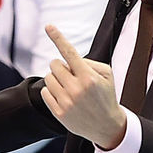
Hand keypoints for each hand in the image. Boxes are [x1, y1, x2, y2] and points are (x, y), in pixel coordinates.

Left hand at [41, 25, 126, 149]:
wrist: (107, 126)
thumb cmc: (106, 96)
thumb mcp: (107, 75)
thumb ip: (88, 62)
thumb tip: (67, 58)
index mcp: (88, 77)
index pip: (70, 52)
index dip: (58, 37)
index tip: (48, 26)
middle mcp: (76, 89)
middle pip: (54, 64)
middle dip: (61, 66)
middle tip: (71, 75)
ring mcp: (66, 102)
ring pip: (48, 78)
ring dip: (56, 79)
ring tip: (69, 87)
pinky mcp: (59, 113)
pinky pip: (45, 92)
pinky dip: (52, 91)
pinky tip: (64, 96)